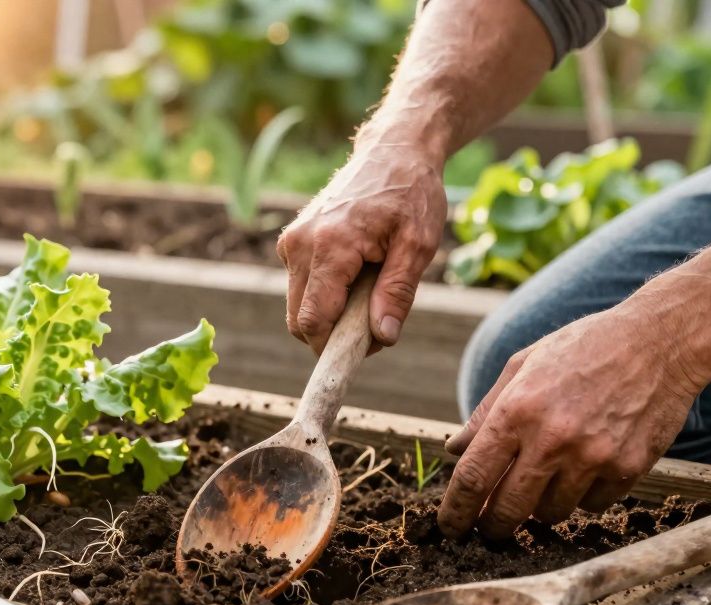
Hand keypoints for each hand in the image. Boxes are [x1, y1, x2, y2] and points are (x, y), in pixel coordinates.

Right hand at [277, 139, 444, 353]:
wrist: (393, 150)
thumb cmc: (411, 193)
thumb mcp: (418, 244)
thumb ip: (397, 293)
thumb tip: (382, 337)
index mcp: (330, 245)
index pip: (313, 320)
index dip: (335, 346)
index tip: (367, 348)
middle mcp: (300, 244)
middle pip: (299, 320)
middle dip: (333, 333)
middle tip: (375, 321)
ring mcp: (291, 242)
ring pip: (298, 307)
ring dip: (330, 314)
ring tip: (371, 289)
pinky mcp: (292, 242)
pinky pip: (302, 287)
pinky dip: (325, 294)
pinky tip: (357, 274)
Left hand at [437, 307, 706, 539]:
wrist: (658, 342)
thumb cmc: (583, 348)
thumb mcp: (523, 364)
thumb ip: (486, 412)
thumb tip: (454, 451)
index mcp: (517, 410)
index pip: (473, 478)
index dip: (456, 511)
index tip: (451, 527)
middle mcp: (553, 439)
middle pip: (508, 510)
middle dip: (494, 526)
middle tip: (491, 526)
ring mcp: (593, 457)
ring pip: (551, 513)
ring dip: (541, 506)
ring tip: (548, 477)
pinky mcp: (627, 469)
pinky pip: (592, 506)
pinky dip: (582, 496)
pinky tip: (587, 467)